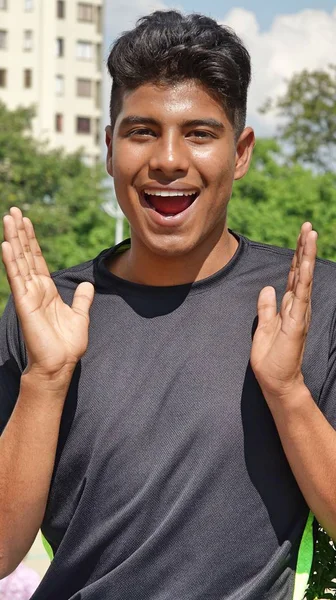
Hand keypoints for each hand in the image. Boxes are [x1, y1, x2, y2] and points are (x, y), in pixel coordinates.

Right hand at [1, 207, 94, 378]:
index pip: (37, 259)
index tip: (26, 221)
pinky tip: (6, 245)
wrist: (61, 364)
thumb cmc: (67, 344)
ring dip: (13, 239)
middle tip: (12, 210)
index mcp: (46, 290)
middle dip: (20, 232)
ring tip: (8, 219)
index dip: (31, 239)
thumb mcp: (80, 315)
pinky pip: (17, 279)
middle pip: (26, 254)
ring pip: (19, 261)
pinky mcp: (25, 304)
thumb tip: (88, 284)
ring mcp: (28, 295)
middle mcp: (34, 289)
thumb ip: (82, 298)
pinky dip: (11, 261)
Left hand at [250, 222, 316, 402]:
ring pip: (305, 277)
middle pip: (301, 271)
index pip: (295, 275)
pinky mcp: (297, 321)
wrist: (275, 380)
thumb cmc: (271, 357)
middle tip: (308, 226)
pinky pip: (302, 294)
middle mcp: (298, 306)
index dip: (296, 256)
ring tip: (311, 233)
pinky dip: (305, 276)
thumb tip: (267, 288)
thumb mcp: (264, 325)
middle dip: (304, 248)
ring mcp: (300, 312)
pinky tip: (307, 260)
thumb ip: (267, 307)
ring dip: (307, 255)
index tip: (300, 236)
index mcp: (290, 306)